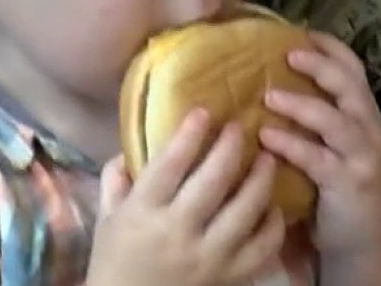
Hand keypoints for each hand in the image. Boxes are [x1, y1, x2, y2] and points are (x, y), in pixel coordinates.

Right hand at [87, 108, 289, 285]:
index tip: (204, 111)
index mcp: (142, 213)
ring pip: (246, 209)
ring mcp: (208, 256)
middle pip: (214, 179)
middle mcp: (177, 231)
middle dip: (232, 146)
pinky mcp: (230, 275)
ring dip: (261, 177)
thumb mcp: (107, 220)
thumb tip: (130, 145)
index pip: (169, 165)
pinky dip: (273, 223)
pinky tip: (272, 206)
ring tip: (267, 157)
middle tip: (241, 127)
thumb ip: (116, 180)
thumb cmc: (115, 262)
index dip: (190, 134)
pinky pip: (263, 246)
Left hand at [258, 32, 380, 275]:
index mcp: (365, 115)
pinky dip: (293, 145)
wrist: (362, 241)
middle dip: (320, 66)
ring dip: (302, 105)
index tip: (302, 32)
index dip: (331, 48)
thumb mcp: (333, 147)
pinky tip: (268, 138)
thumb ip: (314, 121)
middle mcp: (370, 129)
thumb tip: (270, 84)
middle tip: (287, 55)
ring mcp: (363, 156)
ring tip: (269, 97)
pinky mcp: (349, 184)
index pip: (355, 69)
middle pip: (350, 86)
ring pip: (336, 120)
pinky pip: (319, 159)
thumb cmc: (337, 189)